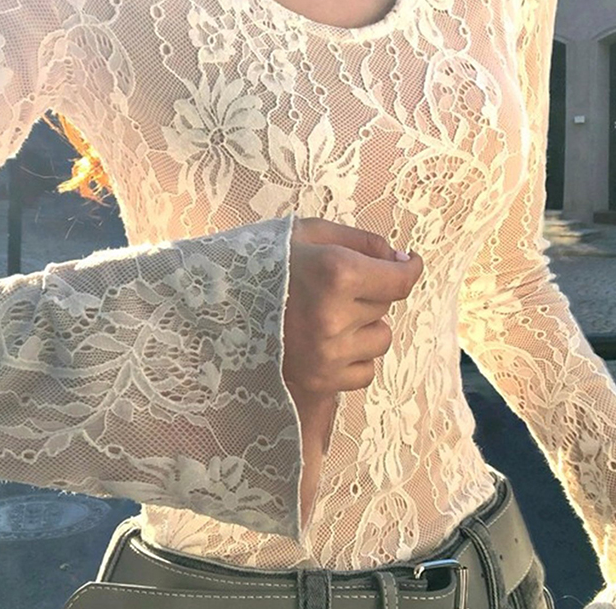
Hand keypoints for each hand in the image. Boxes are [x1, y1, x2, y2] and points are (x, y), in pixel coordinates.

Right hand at [283, 217, 422, 525]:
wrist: (208, 308)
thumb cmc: (259, 263)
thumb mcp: (305, 234)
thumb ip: (358, 240)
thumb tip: (398, 257)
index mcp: (334, 272)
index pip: (399, 280)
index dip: (407, 268)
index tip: (406, 262)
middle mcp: (335, 317)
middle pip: (386, 306)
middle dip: (370, 292)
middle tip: (336, 285)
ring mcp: (327, 354)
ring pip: (380, 340)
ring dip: (364, 327)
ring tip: (328, 315)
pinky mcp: (319, 382)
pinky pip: (365, 372)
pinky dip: (353, 358)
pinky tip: (325, 343)